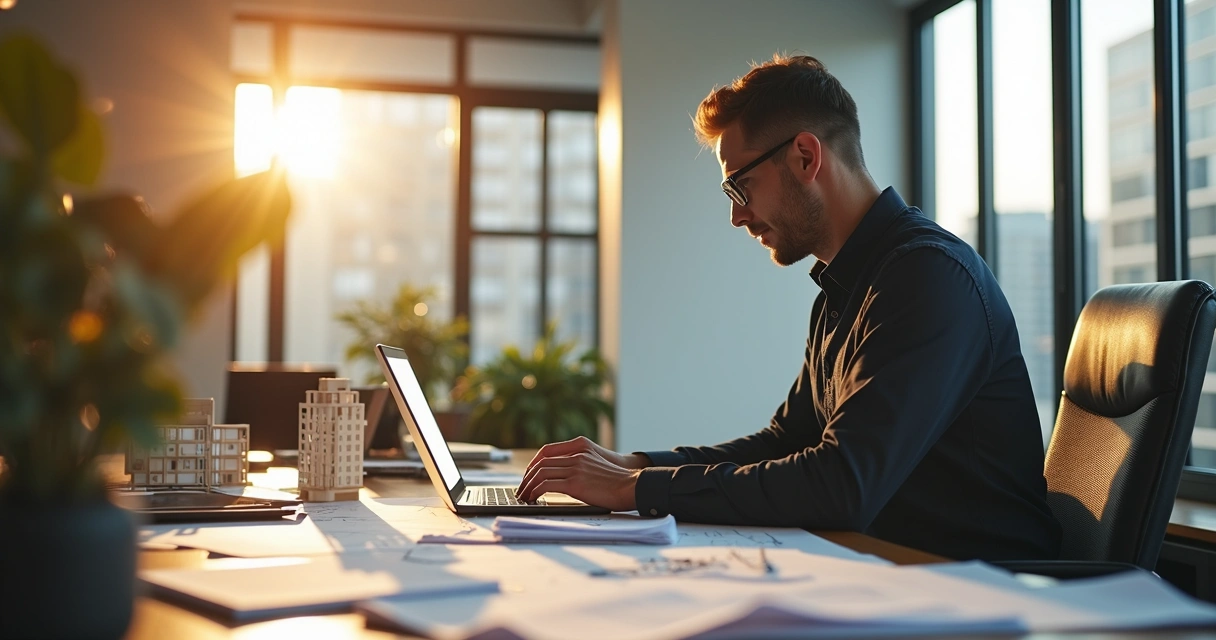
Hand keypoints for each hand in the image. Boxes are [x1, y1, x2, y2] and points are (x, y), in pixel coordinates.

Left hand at [516, 447, 639, 511]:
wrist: (632, 486)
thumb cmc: (618, 481)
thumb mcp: (597, 464)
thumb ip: (581, 464)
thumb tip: (563, 478)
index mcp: (581, 447)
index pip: (547, 450)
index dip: (533, 463)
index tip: (528, 474)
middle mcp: (576, 455)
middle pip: (540, 462)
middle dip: (527, 477)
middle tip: (522, 489)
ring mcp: (575, 468)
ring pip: (540, 473)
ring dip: (528, 486)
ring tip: (524, 497)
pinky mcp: (575, 483)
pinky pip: (546, 485)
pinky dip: (535, 492)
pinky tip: (533, 499)